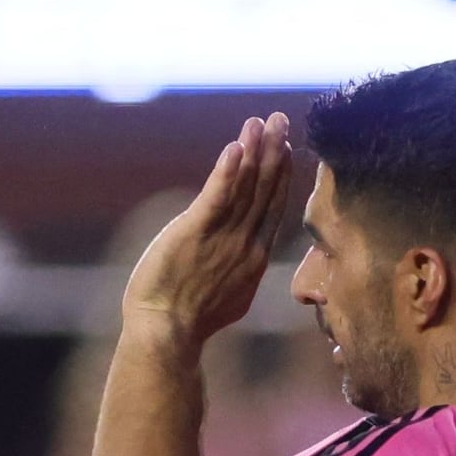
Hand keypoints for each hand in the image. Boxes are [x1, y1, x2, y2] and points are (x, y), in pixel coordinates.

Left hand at [122, 114, 304, 349]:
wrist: (167, 335)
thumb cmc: (188, 322)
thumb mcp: (227, 296)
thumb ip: (238, 273)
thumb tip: (245, 267)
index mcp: (253, 259)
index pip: (271, 209)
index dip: (280, 176)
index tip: (288, 149)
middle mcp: (244, 245)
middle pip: (264, 191)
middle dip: (274, 153)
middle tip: (282, 120)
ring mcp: (222, 239)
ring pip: (245, 188)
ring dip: (255, 151)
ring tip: (263, 122)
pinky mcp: (194, 233)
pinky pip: (216, 197)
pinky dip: (227, 172)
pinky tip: (236, 147)